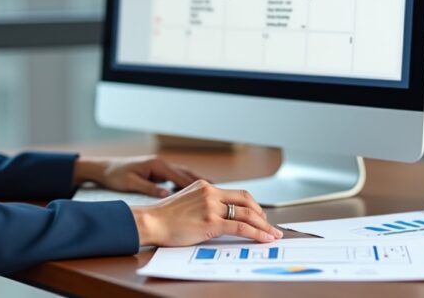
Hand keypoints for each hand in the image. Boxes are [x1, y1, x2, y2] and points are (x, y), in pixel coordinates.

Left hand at [73, 155, 202, 196]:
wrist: (105, 168)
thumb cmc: (116, 176)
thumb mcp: (131, 183)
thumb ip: (150, 189)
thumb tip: (167, 195)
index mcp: (156, 165)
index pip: (179, 176)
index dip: (195, 184)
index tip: (209, 191)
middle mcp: (161, 163)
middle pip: (185, 173)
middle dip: (201, 181)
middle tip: (218, 189)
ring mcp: (160, 166)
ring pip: (183, 173)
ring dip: (196, 180)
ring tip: (212, 188)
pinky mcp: (157, 170)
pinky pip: (176, 176)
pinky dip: (186, 181)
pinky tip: (193, 189)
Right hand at [130, 180, 282, 245]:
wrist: (150, 221)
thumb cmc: (164, 217)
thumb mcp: (187, 201)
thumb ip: (203, 203)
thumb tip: (219, 215)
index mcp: (205, 186)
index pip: (237, 193)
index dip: (252, 205)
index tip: (259, 215)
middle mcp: (210, 192)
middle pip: (246, 201)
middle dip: (262, 215)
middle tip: (270, 226)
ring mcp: (211, 206)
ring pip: (247, 214)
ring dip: (263, 226)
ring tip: (273, 235)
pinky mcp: (210, 222)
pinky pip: (240, 227)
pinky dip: (256, 233)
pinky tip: (264, 238)